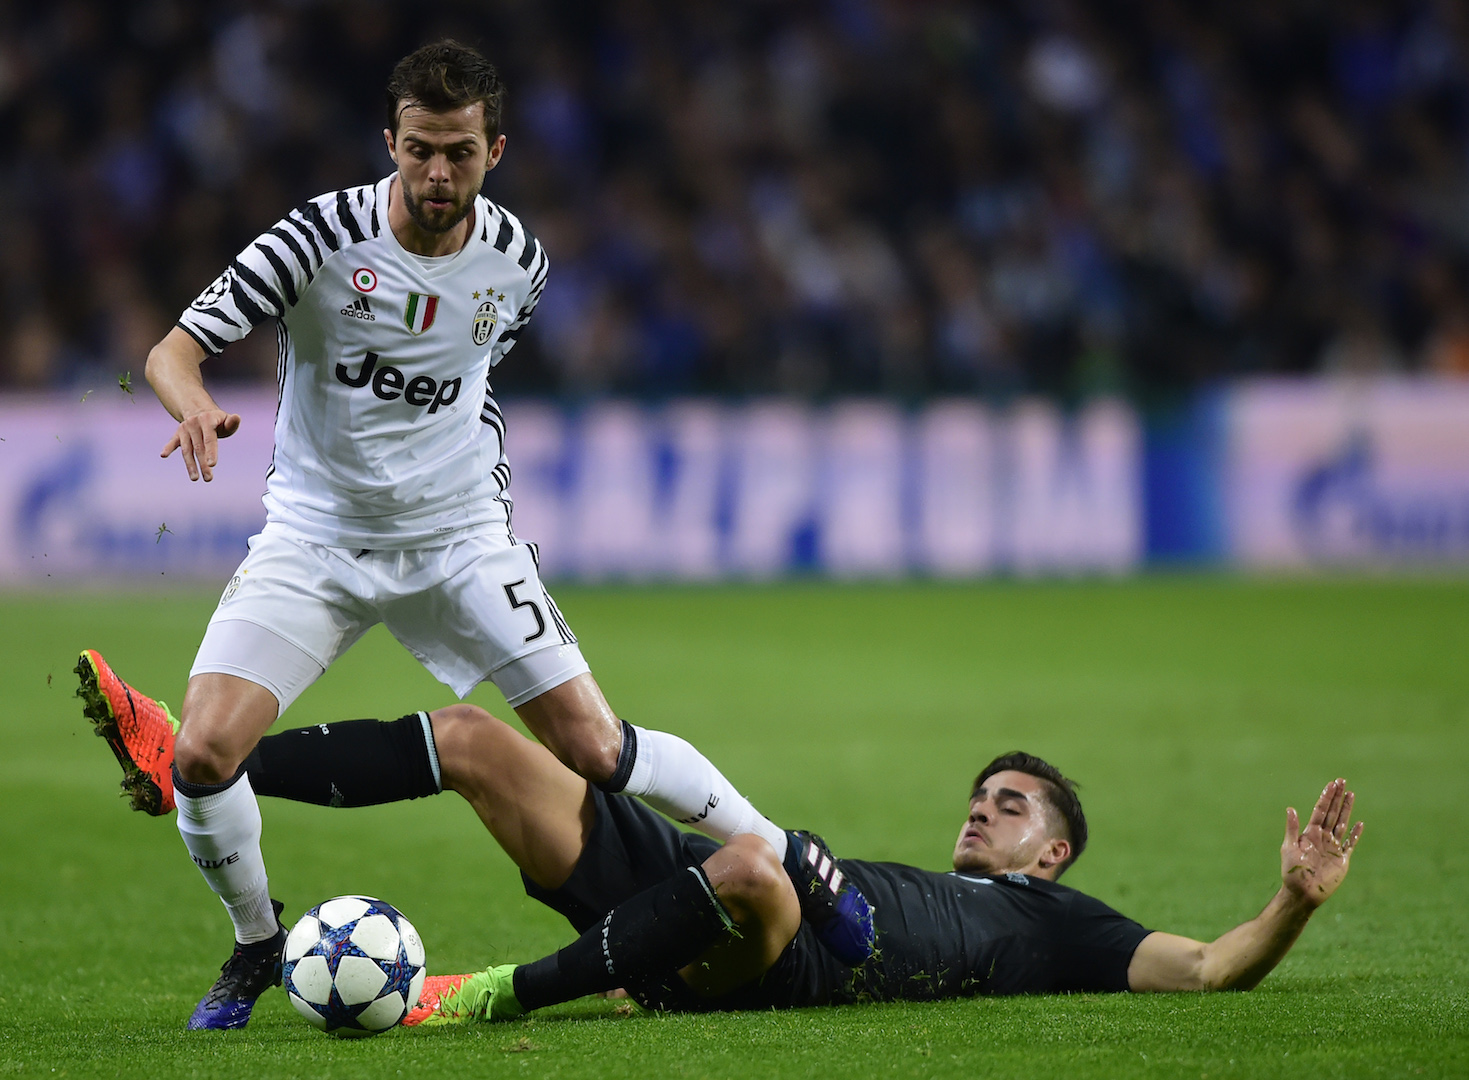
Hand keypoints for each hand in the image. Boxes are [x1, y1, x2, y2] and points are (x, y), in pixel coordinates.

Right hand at [161, 408, 240, 481]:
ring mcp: (184, 428)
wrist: (200, 412)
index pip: (210, 439)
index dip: (211, 452)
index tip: (213, 465)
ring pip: (187, 450)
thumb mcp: (226, 421)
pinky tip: (163, 455)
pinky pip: (173, 442)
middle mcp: (194, 423)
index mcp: (207, 420)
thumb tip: (237, 417)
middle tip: (209, 479)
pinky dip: (168, 448)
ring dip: (190, 465)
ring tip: (195, 478)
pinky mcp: (177, 433)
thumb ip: (232, 423)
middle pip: (198, 447)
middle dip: (203, 464)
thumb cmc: (218, 422)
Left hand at [1281, 778, 1362, 908]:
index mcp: (1309, 833)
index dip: (1326, 797)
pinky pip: (1350, 843)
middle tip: (1342, 781)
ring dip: (1346, 810)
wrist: (1303, 892)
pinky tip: (1359, 823)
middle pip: (1332, 813)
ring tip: (1351, 794)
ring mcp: (1333, 847)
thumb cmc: (1292, 871)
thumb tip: (1291, 808)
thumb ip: (1292, 829)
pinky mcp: (1342, 859)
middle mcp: (1322, 837)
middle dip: (1337, 798)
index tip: (1331, 784)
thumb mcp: (1289, 848)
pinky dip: (1355, 834)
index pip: (1320, 811)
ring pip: (1342, 824)